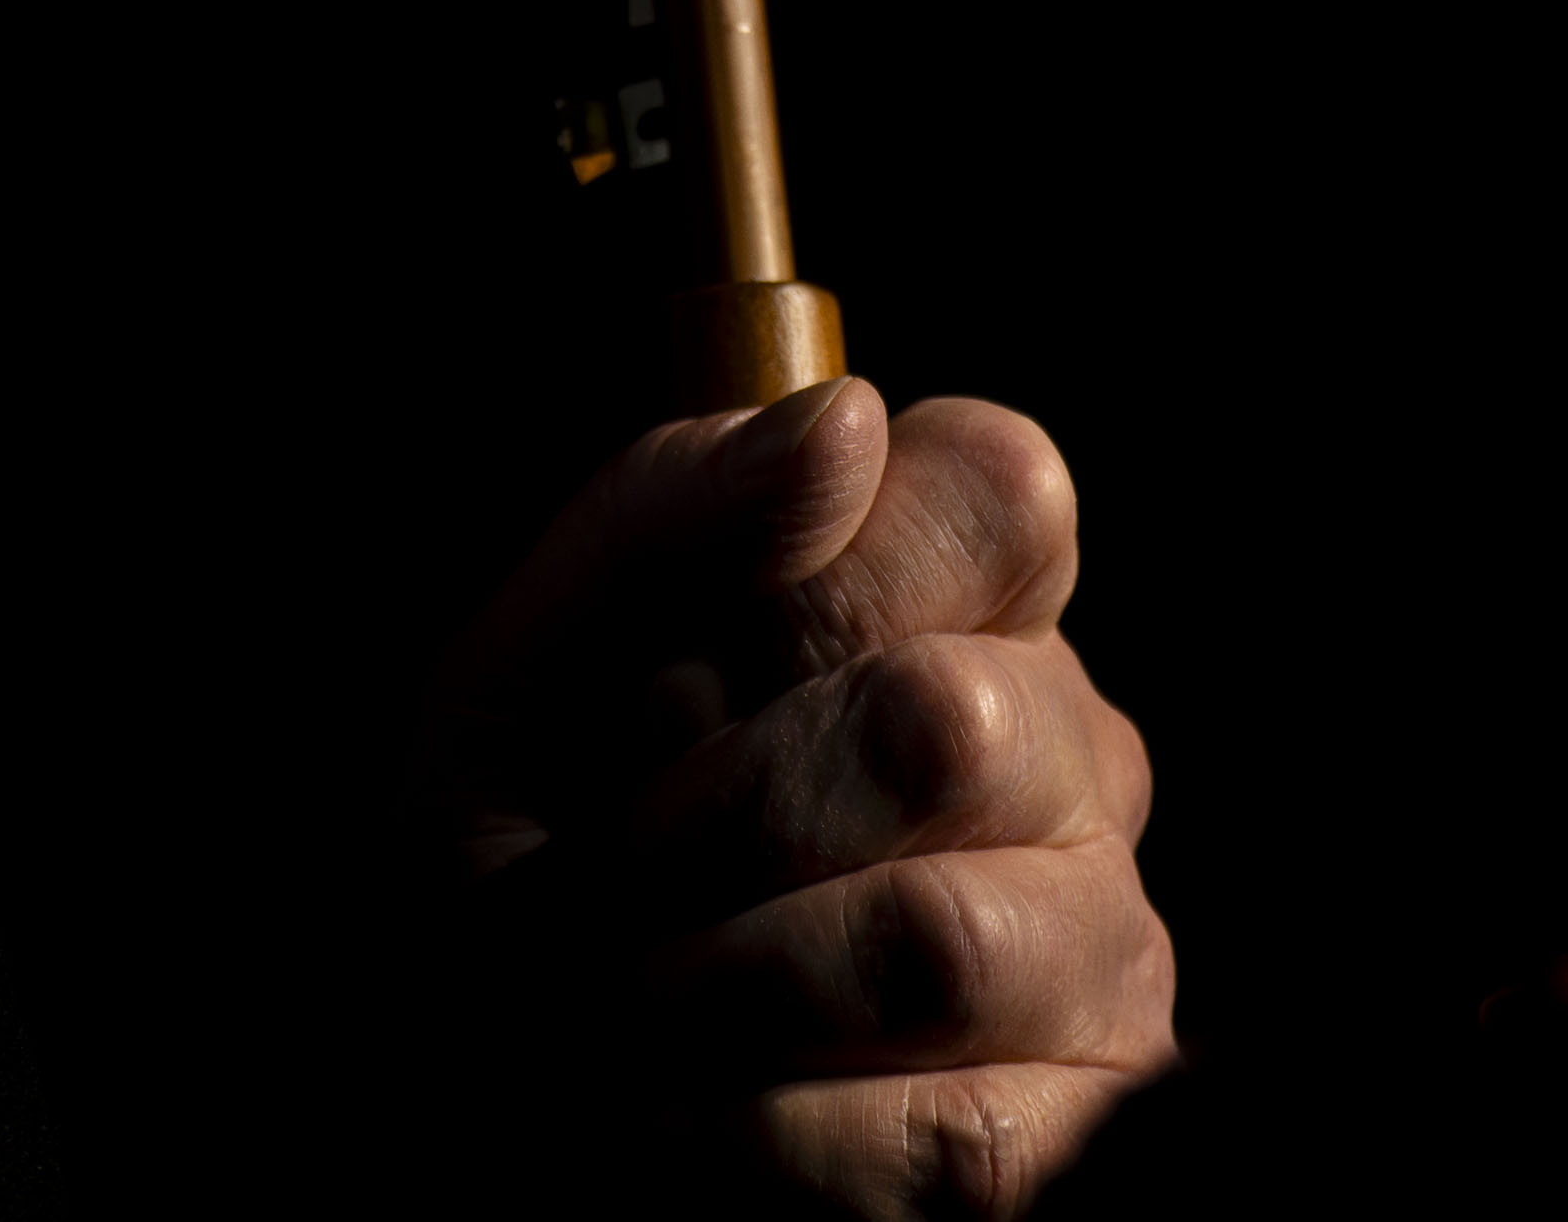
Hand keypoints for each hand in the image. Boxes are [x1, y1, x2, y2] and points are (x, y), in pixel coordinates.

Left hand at [419, 379, 1175, 1210]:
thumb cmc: (513, 876)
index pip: (993, 491)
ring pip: (933, 937)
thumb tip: (848, 423)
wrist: (466, 1104)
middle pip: (936, 718)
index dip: (804, 582)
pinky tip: (687, 1116)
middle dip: (705, 807)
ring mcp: (1100, 957)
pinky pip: (937, 1136)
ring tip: (627, 1004)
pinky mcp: (1071, 1144)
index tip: (663, 676)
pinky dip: (750, 1132)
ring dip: (711, 980)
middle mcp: (1071, 764)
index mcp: (956, 606)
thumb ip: (669, 520)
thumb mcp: (525, 679)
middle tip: (605, 870)